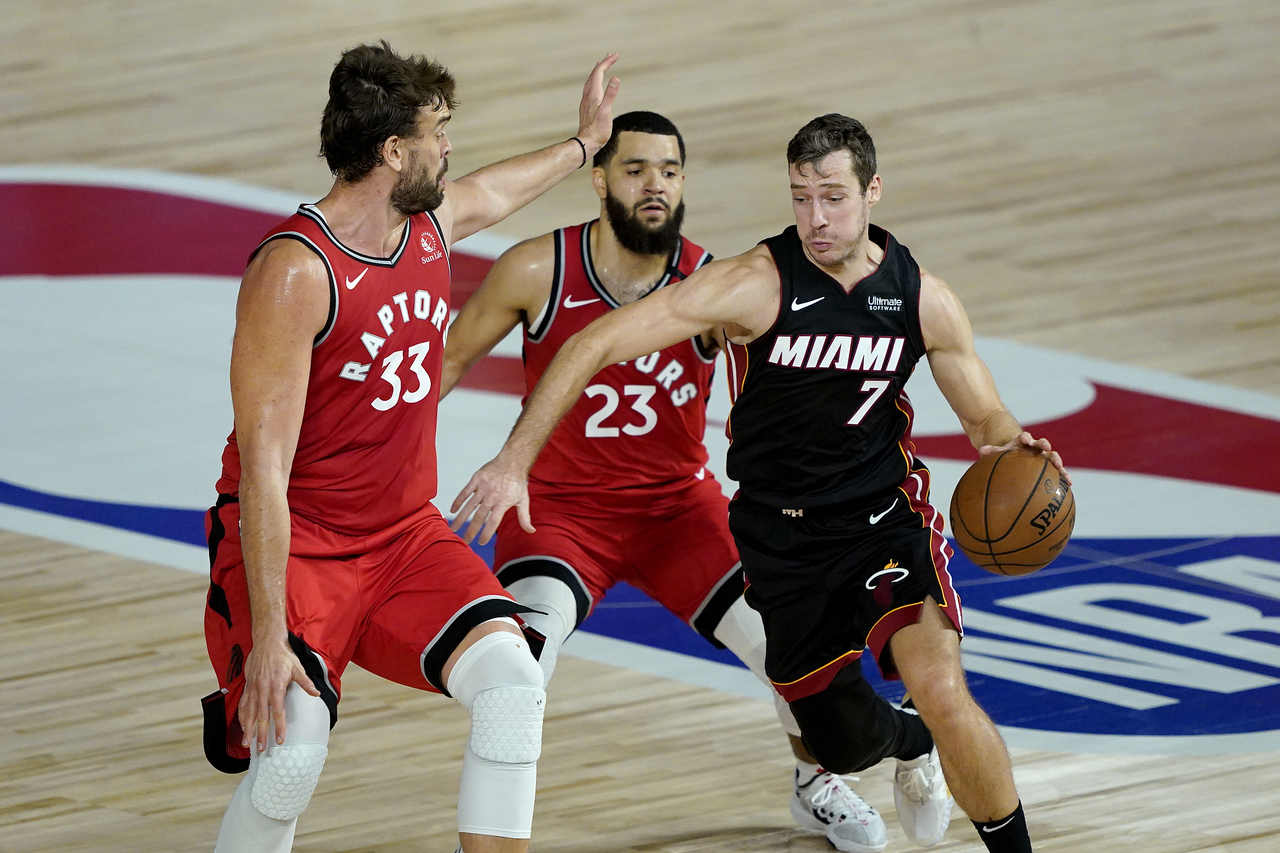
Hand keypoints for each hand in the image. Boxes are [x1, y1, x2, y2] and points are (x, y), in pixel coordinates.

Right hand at [238, 635, 320, 752]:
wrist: (266, 643)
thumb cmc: (283, 656)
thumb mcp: (297, 668)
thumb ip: (306, 683)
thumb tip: (316, 694)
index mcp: (276, 687)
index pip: (278, 712)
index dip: (279, 727)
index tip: (280, 740)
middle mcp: (262, 690)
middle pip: (262, 717)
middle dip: (261, 734)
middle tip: (262, 749)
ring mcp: (253, 689)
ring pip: (250, 714)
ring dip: (248, 730)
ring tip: (248, 744)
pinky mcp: (247, 687)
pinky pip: (243, 705)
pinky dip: (242, 718)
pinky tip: (243, 728)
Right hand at [449, 453, 534, 545]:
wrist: (513, 461)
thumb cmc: (518, 482)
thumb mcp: (523, 500)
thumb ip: (524, 517)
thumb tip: (531, 531)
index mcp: (503, 502)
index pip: (493, 522)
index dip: (486, 533)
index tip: (481, 543)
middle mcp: (492, 496)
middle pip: (479, 517)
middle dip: (471, 531)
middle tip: (464, 541)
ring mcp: (483, 487)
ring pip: (469, 506)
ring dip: (460, 519)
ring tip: (453, 529)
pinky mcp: (476, 479)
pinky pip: (465, 492)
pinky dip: (458, 501)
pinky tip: (453, 510)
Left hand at [575, 53, 621, 153]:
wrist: (586, 143)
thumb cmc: (598, 130)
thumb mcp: (607, 111)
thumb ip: (611, 94)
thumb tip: (616, 78)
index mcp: (593, 93)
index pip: (599, 71)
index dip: (607, 62)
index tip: (616, 55)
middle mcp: (588, 95)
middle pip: (594, 74)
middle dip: (603, 63)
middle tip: (612, 56)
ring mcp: (586, 101)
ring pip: (591, 81)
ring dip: (597, 71)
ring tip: (602, 66)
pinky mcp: (586, 107)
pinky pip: (590, 89)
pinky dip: (595, 81)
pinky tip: (596, 86)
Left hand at [980, 430, 1070, 484]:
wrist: (1017, 449)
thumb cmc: (1007, 451)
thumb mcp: (999, 450)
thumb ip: (992, 451)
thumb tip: (981, 451)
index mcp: (1023, 442)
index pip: (1025, 437)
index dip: (1026, 438)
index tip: (1026, 440)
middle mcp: (1035, 447)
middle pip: (1042, 444)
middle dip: (1044, 446)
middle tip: (1046, 448)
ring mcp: (1043, 456)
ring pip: (1052, 457)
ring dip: (1058, 463)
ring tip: (1064, 473)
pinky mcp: (1048, 464)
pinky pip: (1056, 471)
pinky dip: (1062, 476)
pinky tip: (1068, 485)